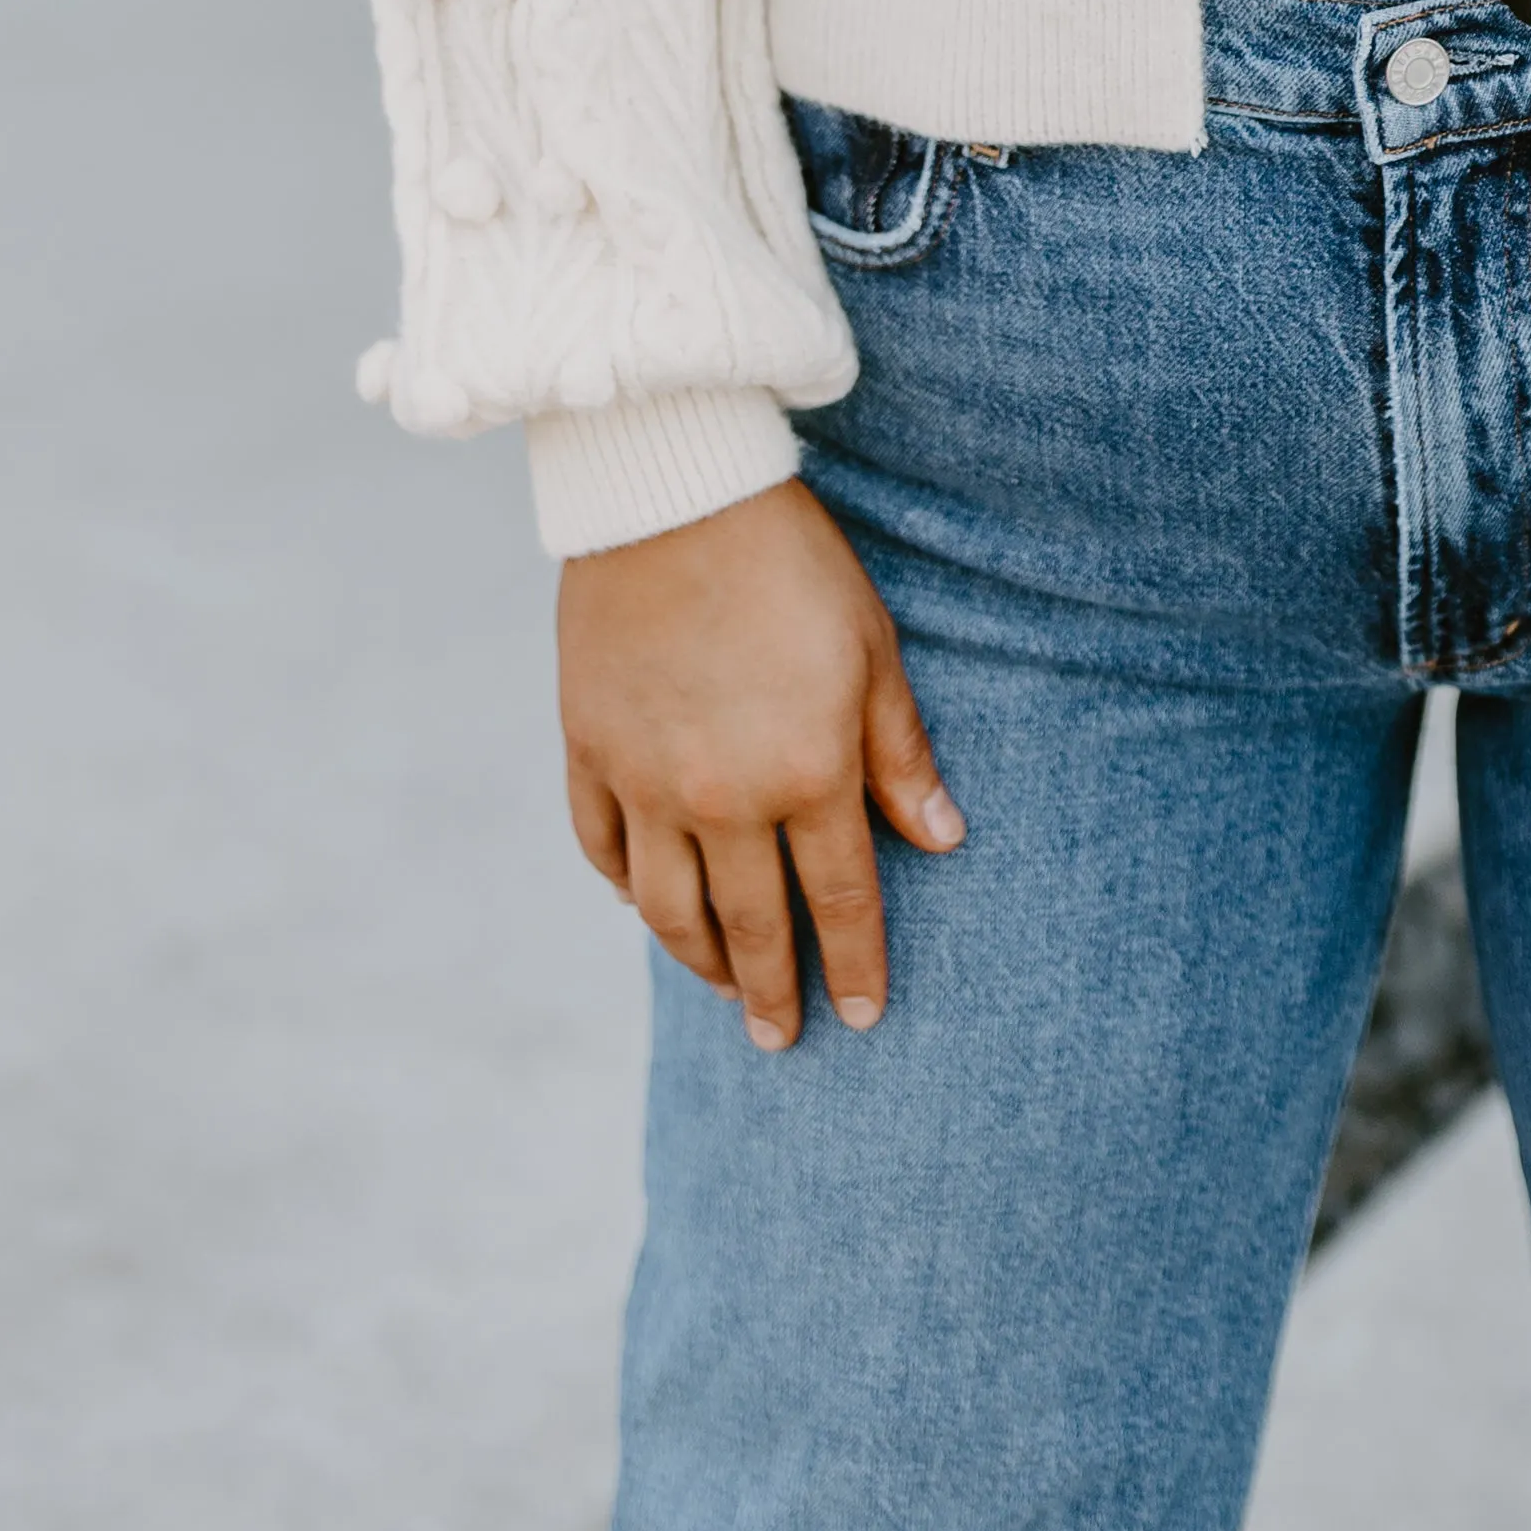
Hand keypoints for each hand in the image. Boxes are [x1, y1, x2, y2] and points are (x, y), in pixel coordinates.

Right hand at [554, 478, 962, 1048]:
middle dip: (770, 989)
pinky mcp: (587, 748)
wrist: (672, 492)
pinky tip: (642, 905)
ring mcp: (644, 780)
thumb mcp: (871, 650)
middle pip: (750, 925)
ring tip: (721, 987)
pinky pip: (601, 847)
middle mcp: (721, 798)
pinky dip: (624, 887)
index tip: (860, 1016)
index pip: (839, 900)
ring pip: (668, 907)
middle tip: (780, 1037)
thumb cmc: (790, 564)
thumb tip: (942, 840)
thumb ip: (899, 755)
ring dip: (697, 959)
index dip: (853, 964)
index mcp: (805, 773)